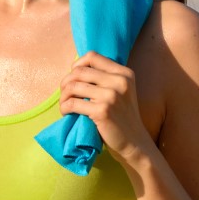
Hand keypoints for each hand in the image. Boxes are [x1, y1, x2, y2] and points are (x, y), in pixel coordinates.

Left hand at [58, 51, 155, 165]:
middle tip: (65, 95)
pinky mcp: (102, 110)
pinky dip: (64, 108)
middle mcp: (119, 81)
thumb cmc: (122, 118)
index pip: (93, 56)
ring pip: (73, 86)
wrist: (135, 144)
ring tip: (65, 105)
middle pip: (79, 71)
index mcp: (124, 73)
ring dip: (63, 96)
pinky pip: (72, 103)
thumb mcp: (120, 92)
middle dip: (66, 82)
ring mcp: (111, 95)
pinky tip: (66, 113)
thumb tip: (74, 69)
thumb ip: (105, 78)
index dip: (77, 65)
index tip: (73, 78)